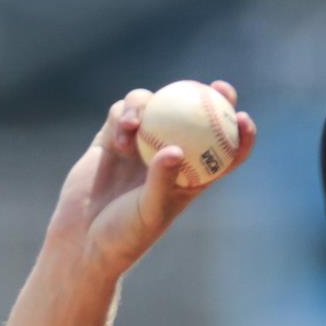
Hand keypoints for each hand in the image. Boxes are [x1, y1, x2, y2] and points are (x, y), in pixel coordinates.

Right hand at [42, 80, 257, 281]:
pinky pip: (121, 114)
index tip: (244, 118)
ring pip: (155, 108)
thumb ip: (162, 180)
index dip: (240, 134)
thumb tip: (175, 149)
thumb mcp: (149, 211)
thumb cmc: (124, 235)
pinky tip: (121, 127)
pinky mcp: (110, 140)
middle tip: (218, 86)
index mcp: (190, 179)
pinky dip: (123, 115)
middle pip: (195, 119)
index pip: (224, 153)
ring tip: (135, 123)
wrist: (82, 239)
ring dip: (149, 105)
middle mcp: (168, 157)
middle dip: (211, 97)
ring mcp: (139, 146)